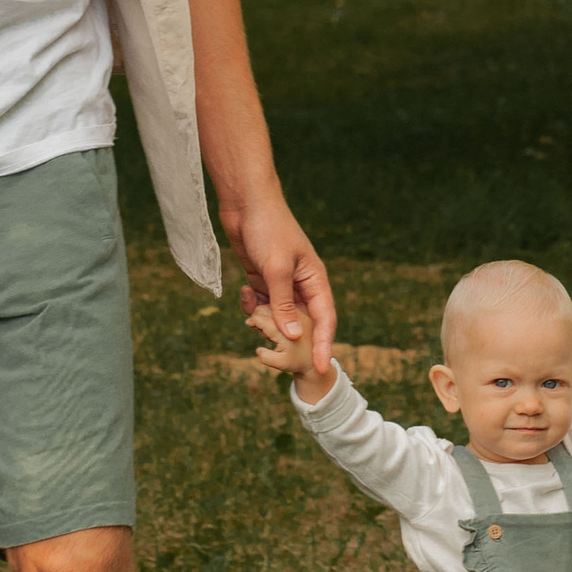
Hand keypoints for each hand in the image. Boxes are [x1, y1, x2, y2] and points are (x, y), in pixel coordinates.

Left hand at [225, 185, 335, 389]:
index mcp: (315, 280)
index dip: (326, 345)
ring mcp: (281, 282)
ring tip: (254, 322)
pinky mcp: (262, 278)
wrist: (246, 203)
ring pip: (278, 315)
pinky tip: (245, 296)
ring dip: (266, 322)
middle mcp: (301, 284)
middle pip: (302, 322)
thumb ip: (283, 304)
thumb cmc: (269, 229)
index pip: (326, 319)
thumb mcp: (277, 269)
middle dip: (290, 337)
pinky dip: (253, 306)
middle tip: (279, 354)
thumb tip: (294, 336)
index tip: (323, 368)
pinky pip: (261, 303)